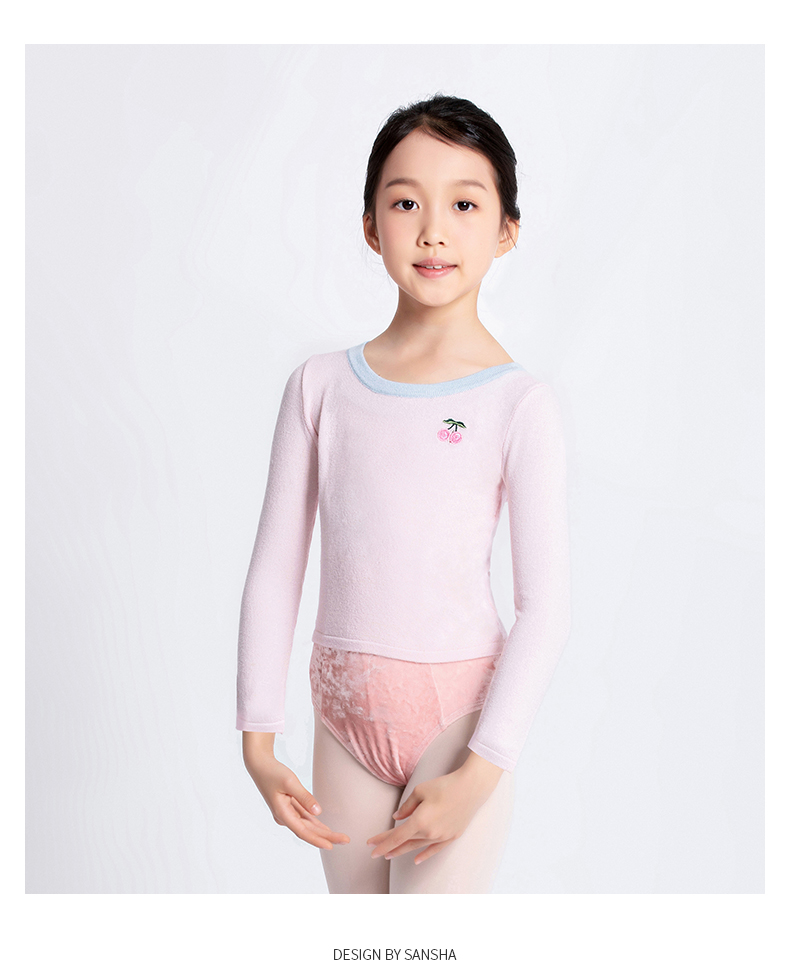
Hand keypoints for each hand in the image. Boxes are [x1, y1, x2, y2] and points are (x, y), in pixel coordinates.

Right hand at [242, 736, 349, 850]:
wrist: (260, 765)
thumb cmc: (273, 772)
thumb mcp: (290, 782)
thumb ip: (305, 797)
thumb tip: (318, 812)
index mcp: (282, 813)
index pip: (303, 831)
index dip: (317, 840)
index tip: (331, 846)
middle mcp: (284, 817)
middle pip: (308, 830)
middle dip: (326, 836)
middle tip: (345, 840)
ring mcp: (286, 813)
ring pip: (307, 825)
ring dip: (322, 831)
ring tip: (339, 837)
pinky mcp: (289, 807)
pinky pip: (304, 818)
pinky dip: (315, 823)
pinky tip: (326, 828)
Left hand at [366, 753, 503, 864]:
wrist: (471, 788)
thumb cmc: (444, 785)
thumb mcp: (420, 790)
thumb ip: (406, 806)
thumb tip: (396, 818)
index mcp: (420, 820)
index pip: (397, 836)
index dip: (383, 843)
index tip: (370, 848)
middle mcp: (430, 832)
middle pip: (405, 842)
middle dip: (388, 846)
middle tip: (374, 852)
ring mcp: (441, 836)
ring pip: (417, 846)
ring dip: (403, 851)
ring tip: (389, 855)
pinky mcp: (451, 836)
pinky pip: (434, 849)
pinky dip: (424, 855)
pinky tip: (416, 860)